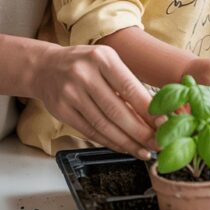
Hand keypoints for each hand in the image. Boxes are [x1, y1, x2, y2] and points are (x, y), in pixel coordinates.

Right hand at [35, 44, 157, 159]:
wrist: (46, 67)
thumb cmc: (84, 64)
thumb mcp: (106, 62)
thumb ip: (127, 83)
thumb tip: (154, 114)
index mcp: (102, 58)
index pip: (129, 87)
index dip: (148, 110)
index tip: (164, 124)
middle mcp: (84, 74)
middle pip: (117, 110)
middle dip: (141, 131)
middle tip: (158, 143)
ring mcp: (70, 93)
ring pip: (104, 125)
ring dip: (127, 142)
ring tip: (144, 151)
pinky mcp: (61, 110)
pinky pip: (90, 131)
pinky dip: (109, 142)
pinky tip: (123, 147)